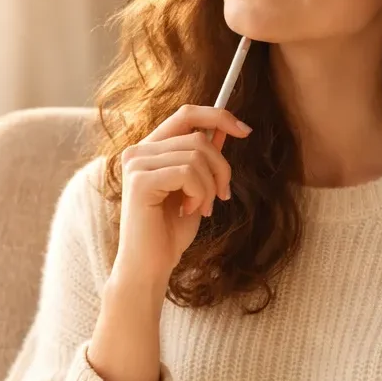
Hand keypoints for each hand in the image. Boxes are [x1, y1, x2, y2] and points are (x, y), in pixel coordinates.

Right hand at [114, 105, 252, 287]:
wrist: (150, 266)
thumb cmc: (170, 232)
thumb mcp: (196, 188)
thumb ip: (203, 158)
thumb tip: (222, 129)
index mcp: (149, 149)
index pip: (186, 114)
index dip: (219, 116)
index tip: (245, 130)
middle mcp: (138, 151)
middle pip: (198, 137)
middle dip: (221, 167)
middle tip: (222, 195)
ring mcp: (136, 164)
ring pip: (196, 155)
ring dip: (210, 186)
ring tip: (202, 208)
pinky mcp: (140, 181)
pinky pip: (188, 173)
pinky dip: (200, 193)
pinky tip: (190, 211)